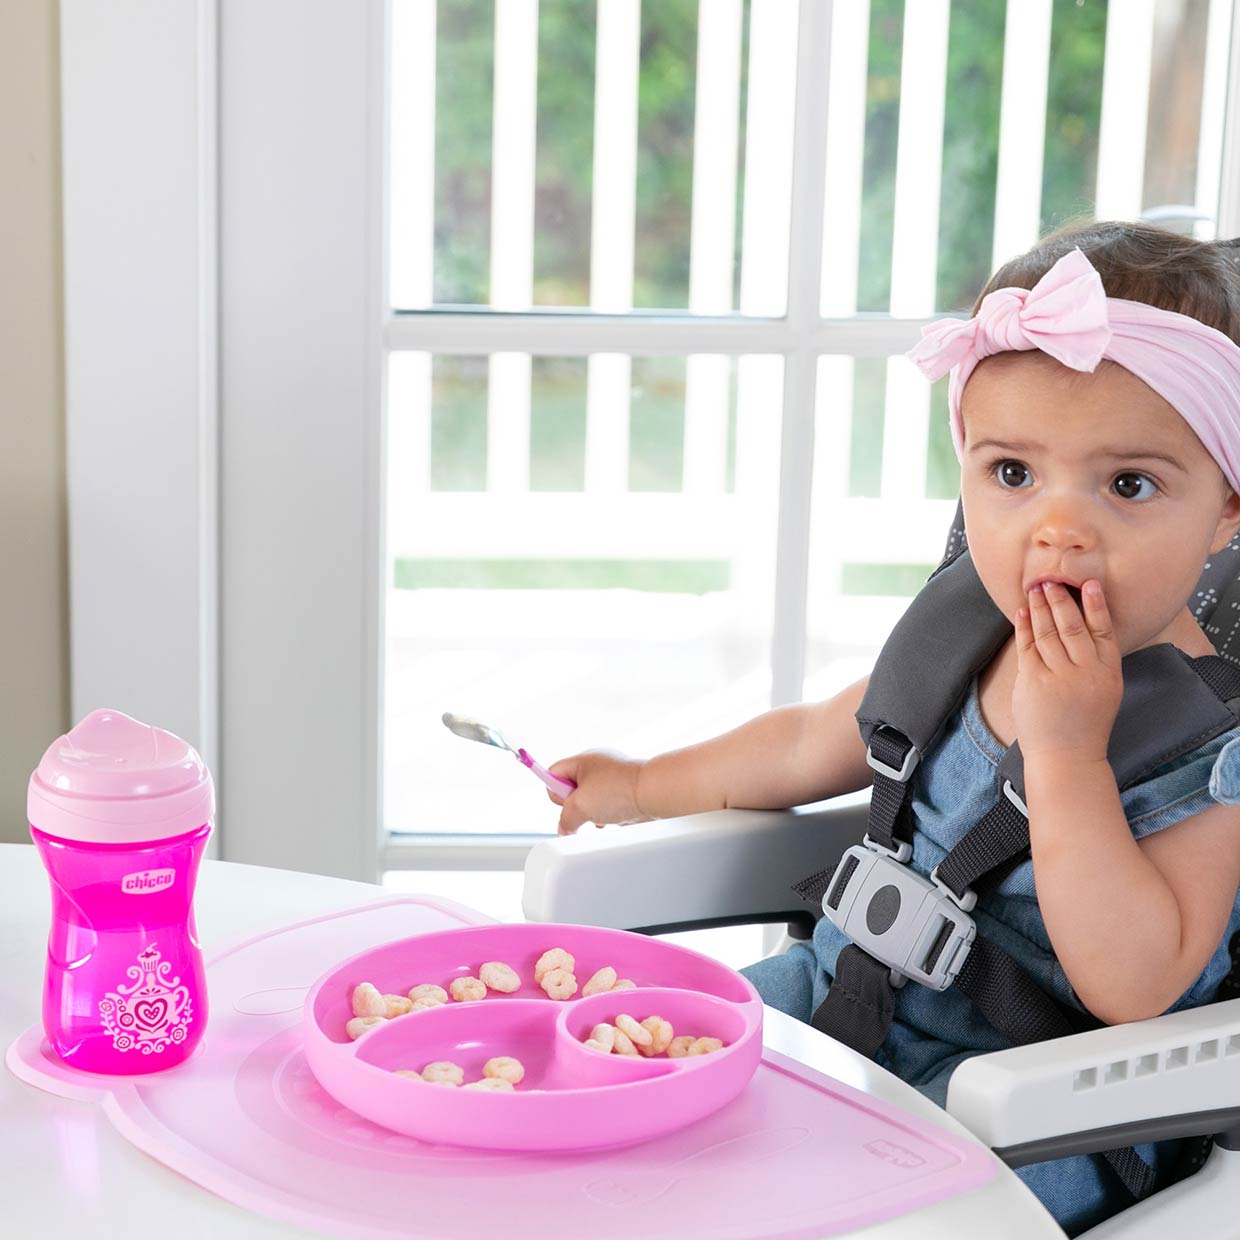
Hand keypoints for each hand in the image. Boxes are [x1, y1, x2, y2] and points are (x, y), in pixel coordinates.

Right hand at [545, 750, 650, 834]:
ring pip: (591, 801)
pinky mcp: (625, 790)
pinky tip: (615, 819)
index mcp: (583, 760)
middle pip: (572, 790)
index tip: (567, 803)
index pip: (553, 773)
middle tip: (586, 810)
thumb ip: (565, 819)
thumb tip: (565, 828)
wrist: (654, 793)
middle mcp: (597, 765)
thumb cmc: (619, 791)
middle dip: (576, 806)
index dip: (555, 792)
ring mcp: (613, 778)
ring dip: (593, 814)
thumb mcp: (580, 807)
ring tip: (603, 816)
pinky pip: (608, 806)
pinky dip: (609, 815)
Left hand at [1012, 579, 1121, 763]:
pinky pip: (1028, 647)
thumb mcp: (1104, 690)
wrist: (1067, 757)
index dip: (1096, 605)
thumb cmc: (1084, 723)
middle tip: (1050, 579)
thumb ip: (1096, 660)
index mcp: (1108, 672)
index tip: (1089, 583)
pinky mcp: (1034, 682)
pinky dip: (1024, 627)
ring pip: (1048, 632)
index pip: (1103, 630)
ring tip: (1035, 589)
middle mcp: (1086, 672)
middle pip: (1072, 626)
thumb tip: (1080, 624)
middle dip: (1060, 600)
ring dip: (1040, 608)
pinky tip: (1022, 612)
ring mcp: (1059, 677)